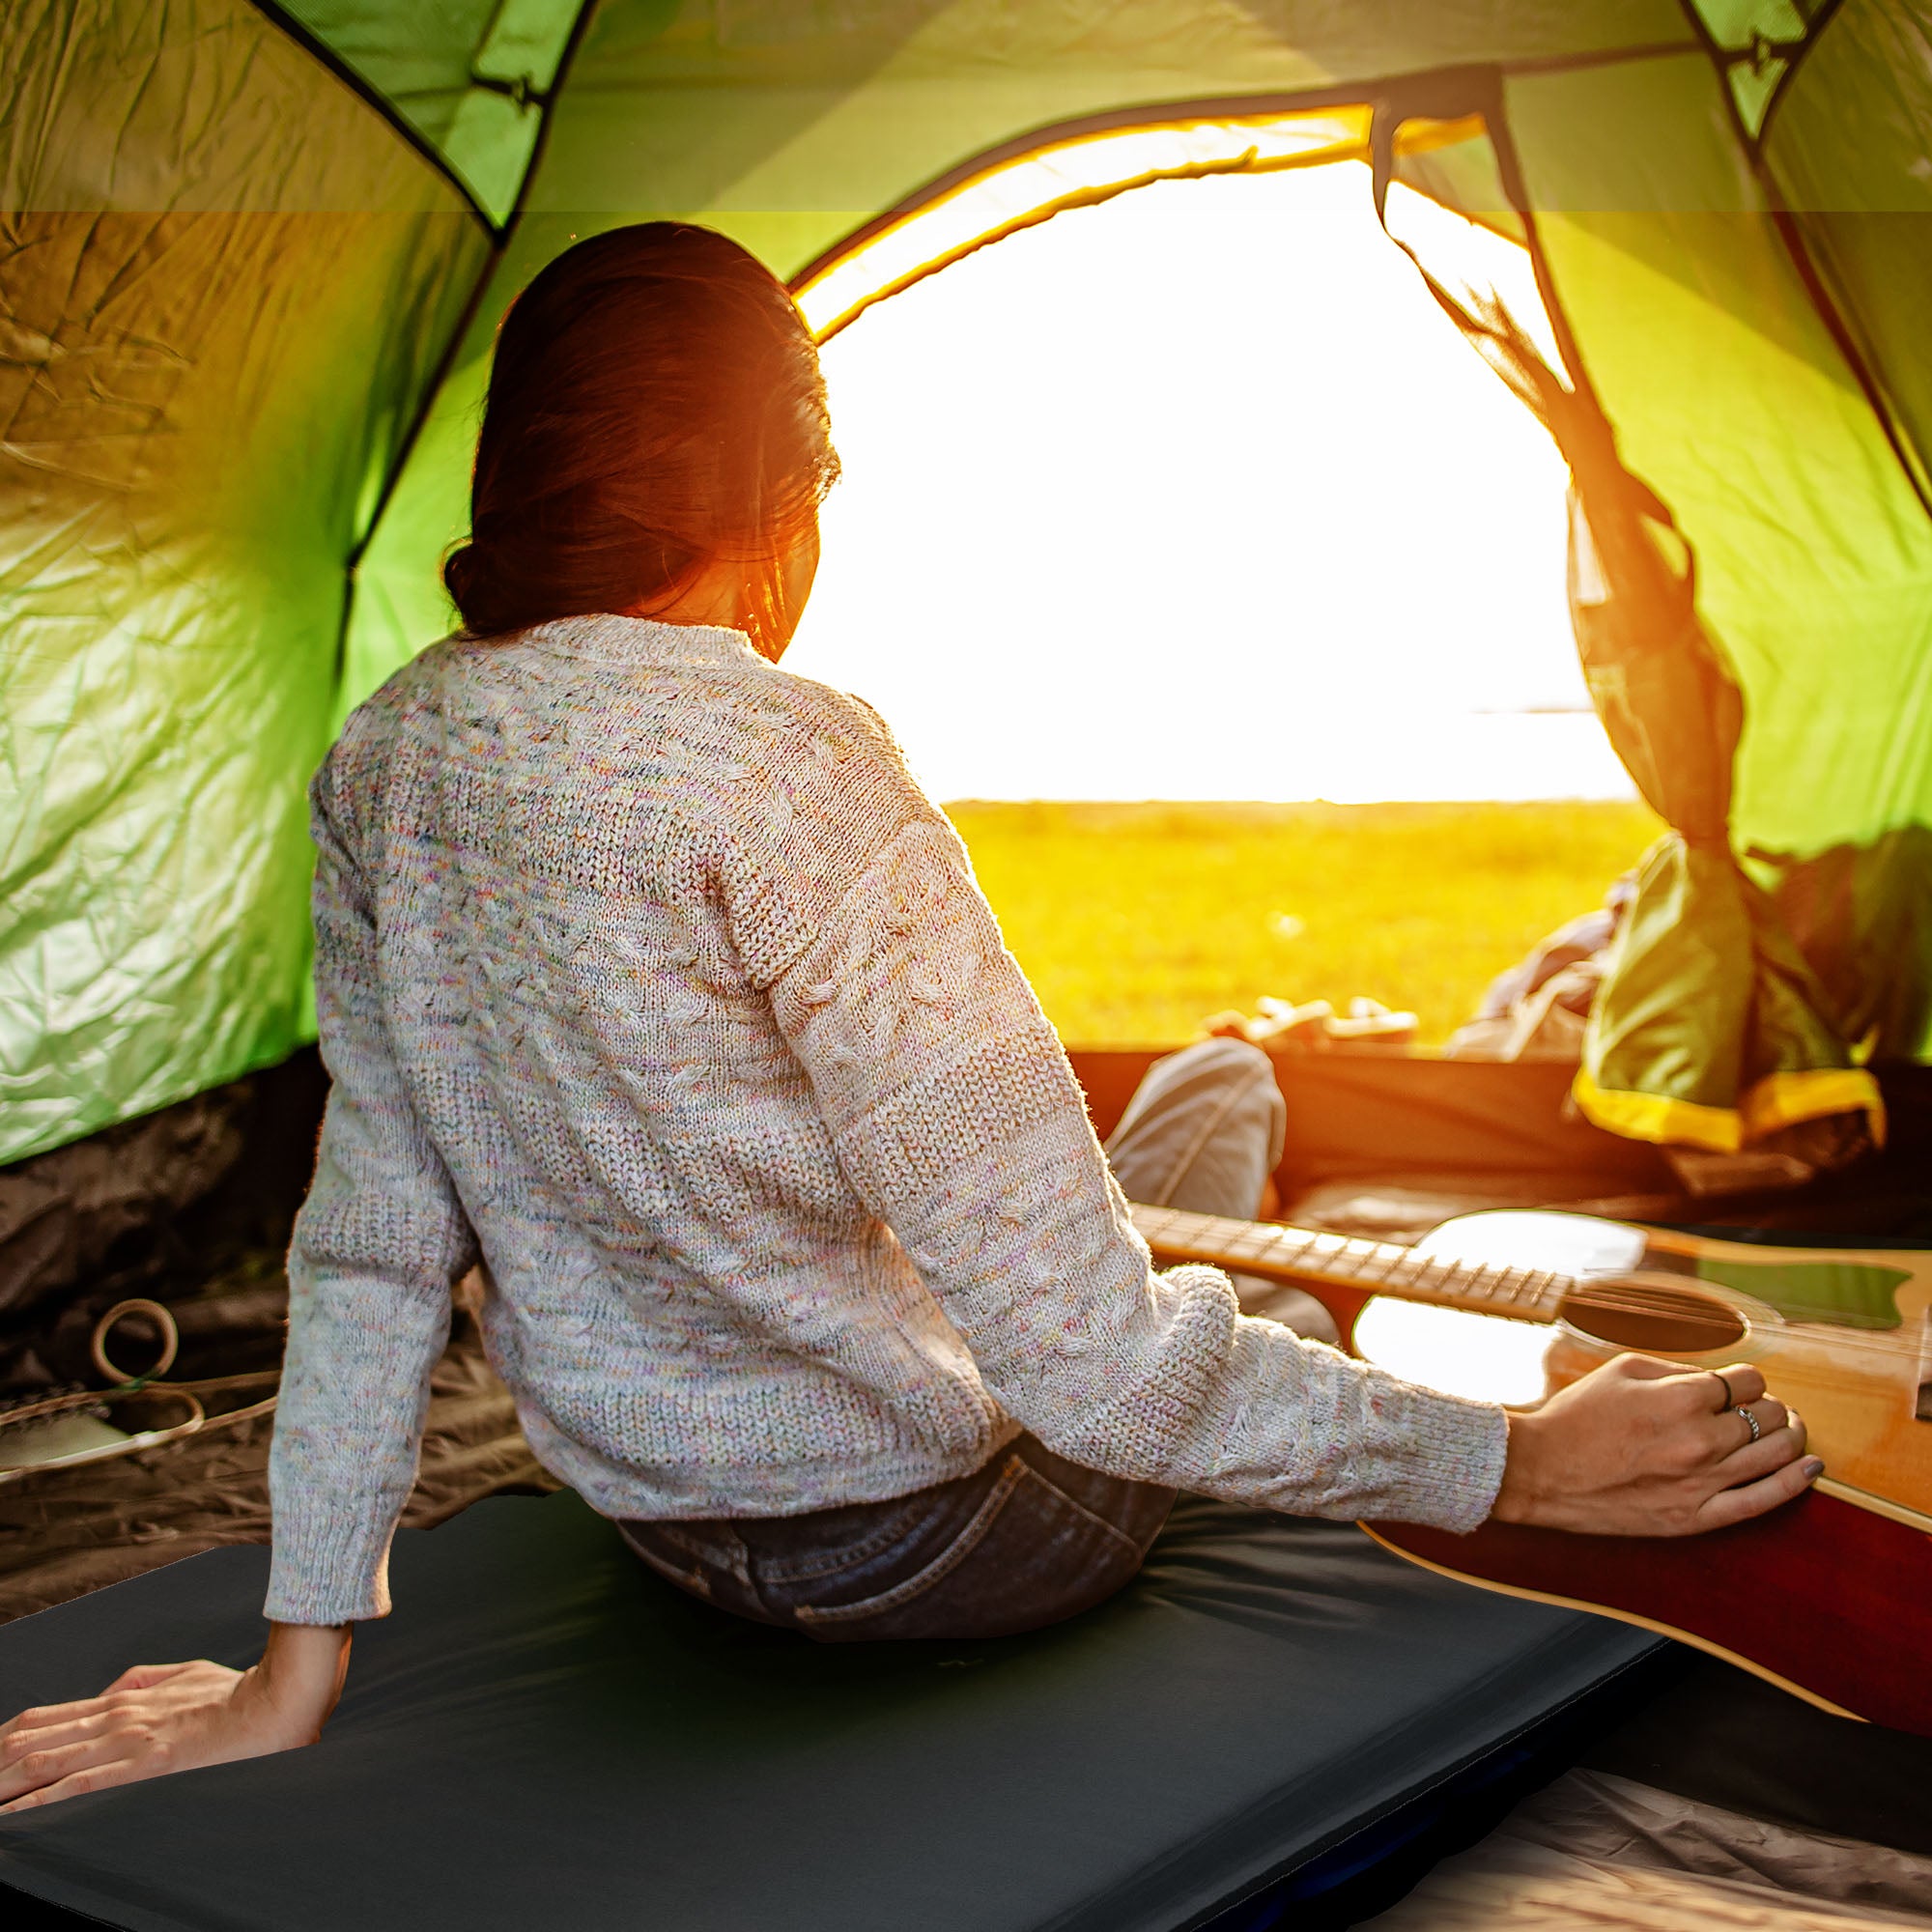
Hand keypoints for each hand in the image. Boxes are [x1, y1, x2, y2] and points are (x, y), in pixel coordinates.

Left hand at [0, 1622, 350, 1811]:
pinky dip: (37, 1805)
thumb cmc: (240, 1692)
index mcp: (124, 1698)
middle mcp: (115, 1717)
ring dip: (1, 1786)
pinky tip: (12, 1818)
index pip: (43, 1721)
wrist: (280, 1700)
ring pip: (40, 1763)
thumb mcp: (188, 1673)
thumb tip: (113, 1689)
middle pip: (28, 1742)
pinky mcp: (144, 1766)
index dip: (1, 1742)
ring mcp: (126, 1741)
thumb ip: (149, 1679)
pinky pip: (76, 1789)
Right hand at [1492, 1354, 1820, 1535]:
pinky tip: (1811, 1468)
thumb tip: (1719, 1378)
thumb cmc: (1577, 1416)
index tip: (1736, 1383)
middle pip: (1768, 1415)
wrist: (1542, 1471)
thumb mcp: (1622, 1370)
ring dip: (1791, 1435)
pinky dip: (1795, 1482)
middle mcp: (1701, 1440)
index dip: (1746, 1378)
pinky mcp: (1698, 1517)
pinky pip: (1764, 1501)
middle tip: (1756, 1407)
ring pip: (1777, 1453)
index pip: (1748, 1380)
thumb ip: (1678, 1370)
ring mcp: (1703, 1482)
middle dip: (1768, 1405)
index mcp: (1682, 1398)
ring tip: (1791, 1430)